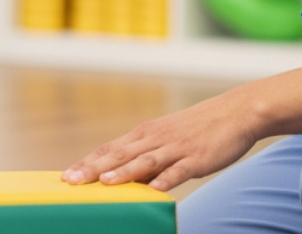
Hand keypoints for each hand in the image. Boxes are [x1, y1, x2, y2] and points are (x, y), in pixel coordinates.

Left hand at [62, 89, 259, 192]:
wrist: (235, 113)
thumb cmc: (198, 129)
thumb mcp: (166, 138)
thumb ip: (145, 157)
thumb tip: (122, 176)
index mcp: (145, 134)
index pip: (110, 149)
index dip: (87, 162)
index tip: (66, 175)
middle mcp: (155, 139)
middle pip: (119, 155)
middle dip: (93, 168)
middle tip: (71, 180)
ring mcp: (175, 148)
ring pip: (144, 161)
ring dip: (123, 172)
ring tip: (104, 182)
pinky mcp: (196, 158)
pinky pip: (178, 171)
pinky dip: (165, 180)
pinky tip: (154, 189)